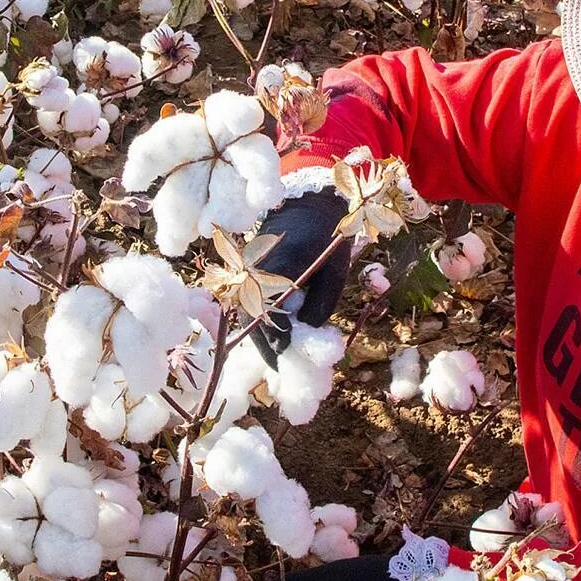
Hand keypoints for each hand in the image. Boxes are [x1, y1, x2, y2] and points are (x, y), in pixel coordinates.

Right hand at [247, 188, 352, 366]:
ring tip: (278, 360)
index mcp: (279, 268)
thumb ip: (319, 306)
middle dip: (267, 349)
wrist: (307, 209)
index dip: (279, 344)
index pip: (272, 317)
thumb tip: (304, 336)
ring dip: (261, 339)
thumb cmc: (327, 242)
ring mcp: (247, 274)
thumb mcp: (334, 275)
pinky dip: (259, 324)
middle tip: (281, 371)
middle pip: (253, 321)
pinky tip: (275, 339)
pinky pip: (248, 306)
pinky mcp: (246, 276)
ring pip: (247, 316)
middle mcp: (255, 273)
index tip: (289, 360)